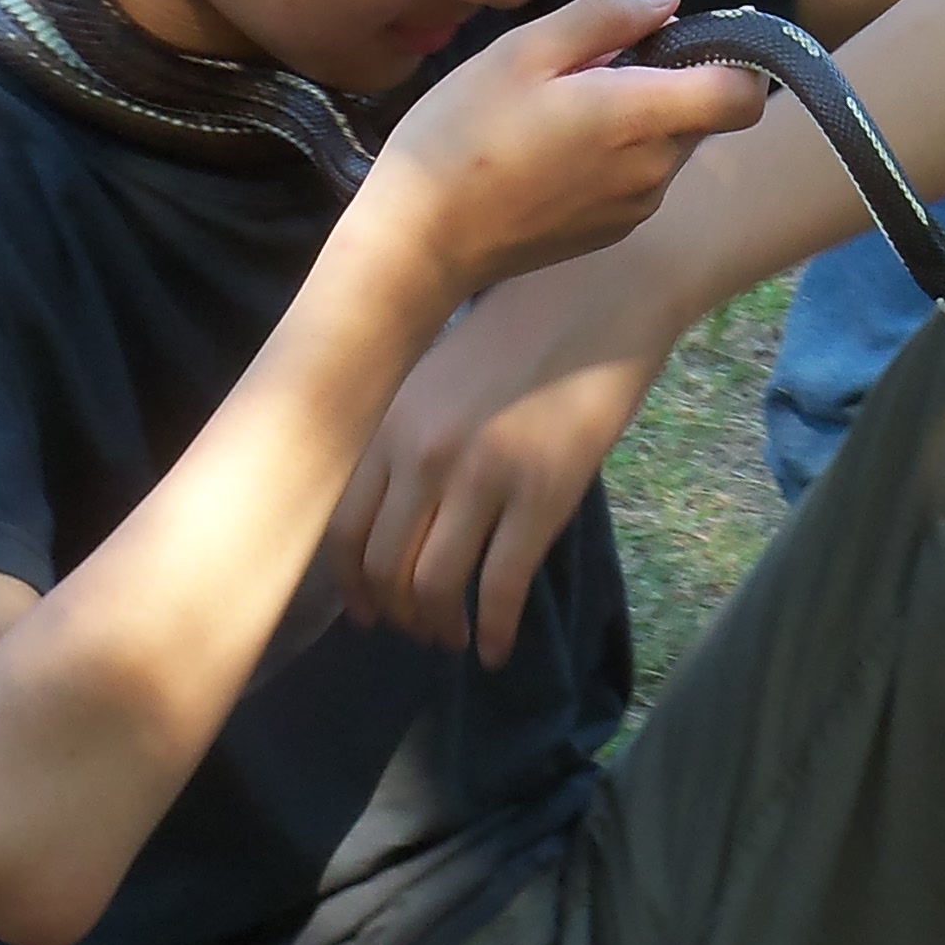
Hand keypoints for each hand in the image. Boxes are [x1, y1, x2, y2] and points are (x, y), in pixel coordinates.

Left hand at [331, 249, 664, 663]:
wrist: (601, 295)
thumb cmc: (519, 333)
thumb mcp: (437, 377)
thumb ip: (406, 438)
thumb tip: (388, 513)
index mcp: (392, 423)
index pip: (344, 528)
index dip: (350, 585)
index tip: (366, 611)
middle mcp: (424, 453)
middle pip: (384, 567)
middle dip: (396, 614)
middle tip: (418, 631)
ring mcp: (482, 476)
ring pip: (434, 585)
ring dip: (438, 627)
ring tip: (452, 638)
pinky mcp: (542, 494)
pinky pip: (500, 587)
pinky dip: (492, 631)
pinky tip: (495, 649)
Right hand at [356, 0, 762, 307]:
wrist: (422, 241)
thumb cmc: (463, 134)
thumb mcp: (524, 51)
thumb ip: (607, 16)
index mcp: (640, 118)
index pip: (743, 94)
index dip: (733, 58)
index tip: (682, 37)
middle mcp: (654, 170)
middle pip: (702, 113)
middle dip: (665, 80)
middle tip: (586, 68)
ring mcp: (636, 207)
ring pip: (668, 143)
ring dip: (636, 117)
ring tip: (559, 109)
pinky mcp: (612, 231)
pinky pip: (639, 176)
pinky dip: (616, 152)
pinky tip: (553, 149)